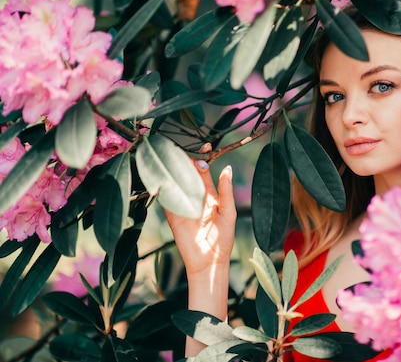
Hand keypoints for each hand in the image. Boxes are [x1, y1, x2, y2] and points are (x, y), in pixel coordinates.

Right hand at [164, 158, 236, 276]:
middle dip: (185, 161)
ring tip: (172, 157)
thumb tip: (227, 168)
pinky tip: (163, 176)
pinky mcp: (172, 214)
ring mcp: (182, 204)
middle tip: (183, 148)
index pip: (203, 172)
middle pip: (187, 174)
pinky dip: (164, 188)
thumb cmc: (222, 239)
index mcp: (210, 195)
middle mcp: (195, 197)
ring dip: (174, 171)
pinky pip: (166, 198)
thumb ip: (226, 191)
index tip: (203, 147)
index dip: (202, 159)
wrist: (209, 261)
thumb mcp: (229, 213)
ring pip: (176, 183)